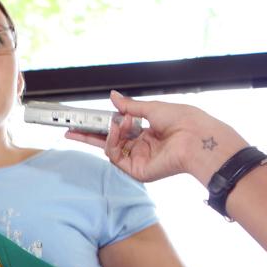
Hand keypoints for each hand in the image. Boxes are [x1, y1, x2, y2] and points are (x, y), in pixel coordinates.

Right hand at [64, 91, 247, 184]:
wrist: (197, 137)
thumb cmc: (184, 121)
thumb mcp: (152, 108)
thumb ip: (129, 106)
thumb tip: (113, 96)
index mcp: (146, 133)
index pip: (117, 130)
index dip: (101, 124)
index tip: (85, 119)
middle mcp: (140, 148)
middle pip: (108, 142)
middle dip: (88, 136)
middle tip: (69, 130)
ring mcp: (137, 160)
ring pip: (109, 149)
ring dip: (109, 133)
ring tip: (117, 122)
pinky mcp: (136, 170)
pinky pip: (115, 156)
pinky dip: (112, 142)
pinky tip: (119, 130)